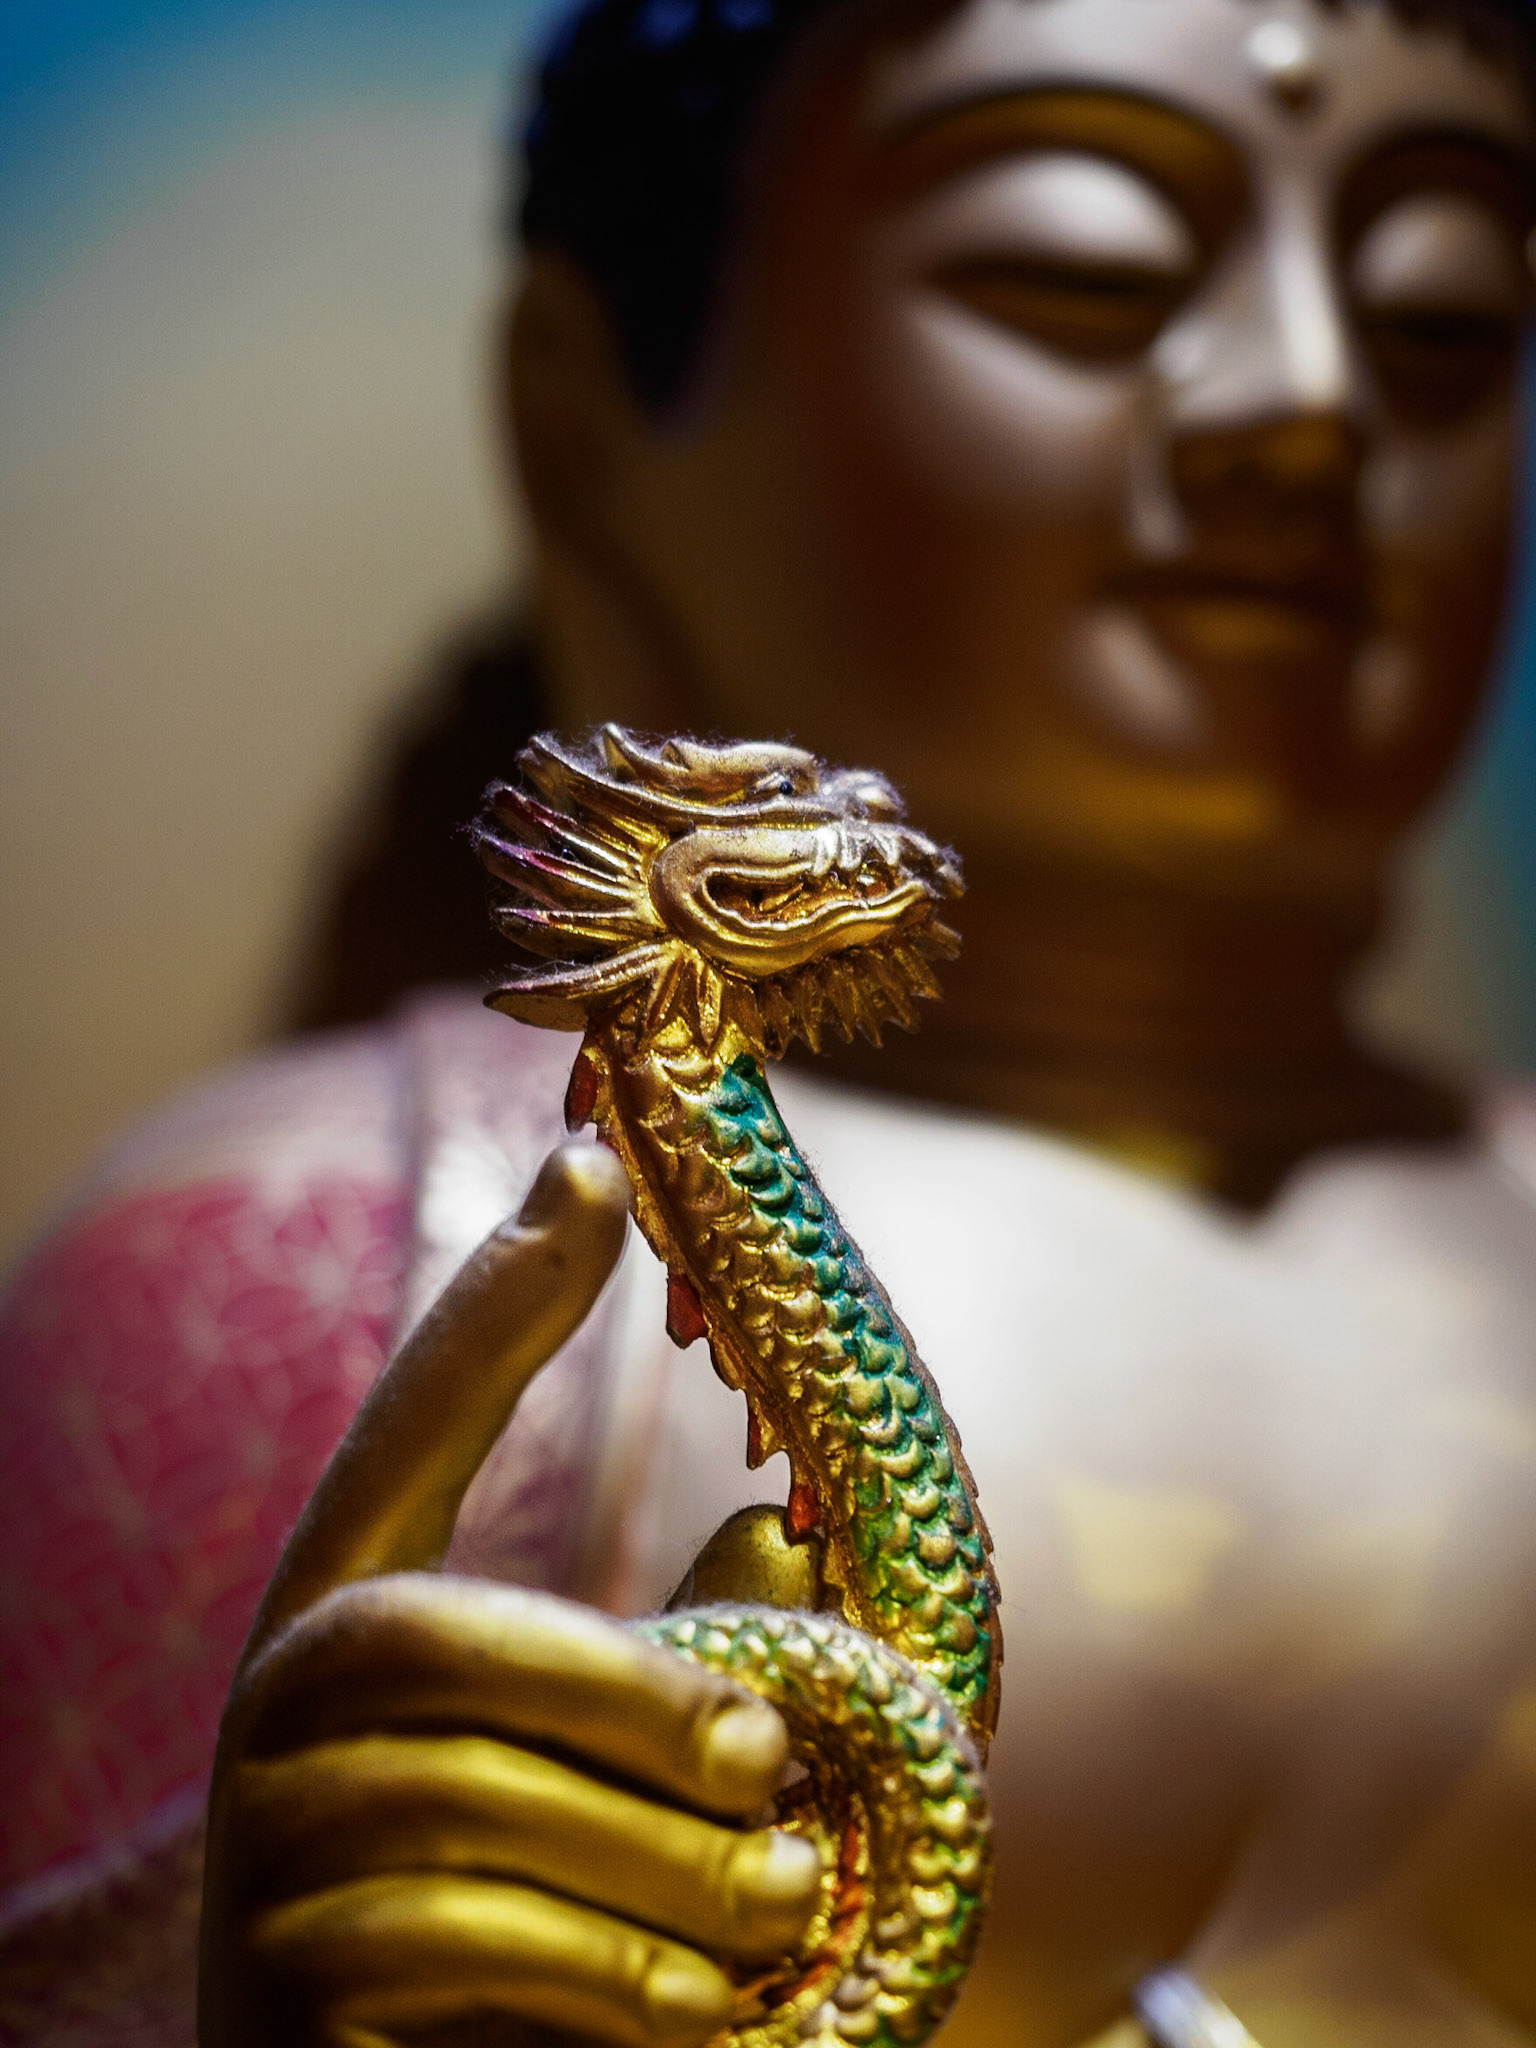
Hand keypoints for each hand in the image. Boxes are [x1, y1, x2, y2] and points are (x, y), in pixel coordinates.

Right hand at [199, 1142, 822, 2047]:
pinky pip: (464, 1953)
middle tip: (776, 1752)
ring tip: (786, 1897)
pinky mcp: (285, 2006)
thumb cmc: (537, 1918)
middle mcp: (280, 1713)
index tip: (591, 1163)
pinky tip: (700, 2009)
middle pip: (437, 1637)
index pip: (411, 1423)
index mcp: (357, 1616)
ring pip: (472, 1809)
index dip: (498, 1303)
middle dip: (625, 1689)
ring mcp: (264, 1859)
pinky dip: (612, 1976)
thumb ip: (679, 1653)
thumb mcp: (614, 1772)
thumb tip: (786, 1528)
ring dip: (659, 1858)